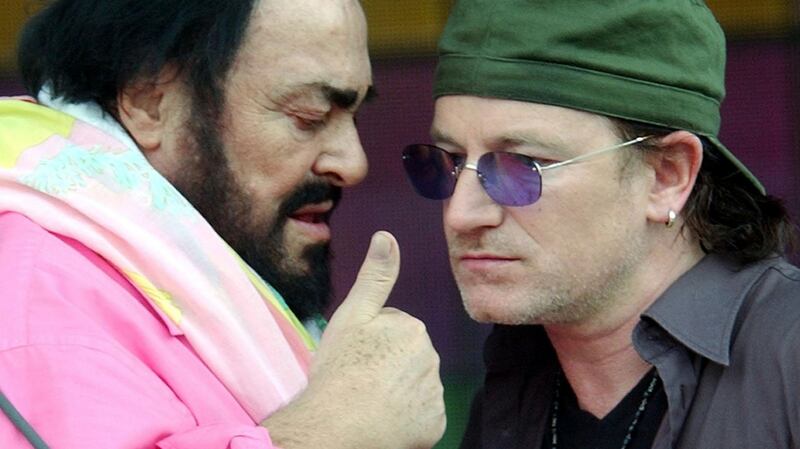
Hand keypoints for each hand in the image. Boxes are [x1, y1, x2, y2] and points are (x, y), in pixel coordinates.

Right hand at [263, 231, 445, 448]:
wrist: (337, 426)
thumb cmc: (340, 369)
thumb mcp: (352, 316)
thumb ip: (374, 277)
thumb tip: (387, 235)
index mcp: (413, 328)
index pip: (394, 330)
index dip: (371, 343)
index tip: (355, 356)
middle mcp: (432, 358)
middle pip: (408, 358)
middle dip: (388, 366)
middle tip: (361, 380)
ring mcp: (435, 394)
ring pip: (415, 386)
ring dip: (397, 392)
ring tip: (370, 402)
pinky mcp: (435, 425)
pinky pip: (422, 416)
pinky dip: (407, 419)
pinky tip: (385, 421)